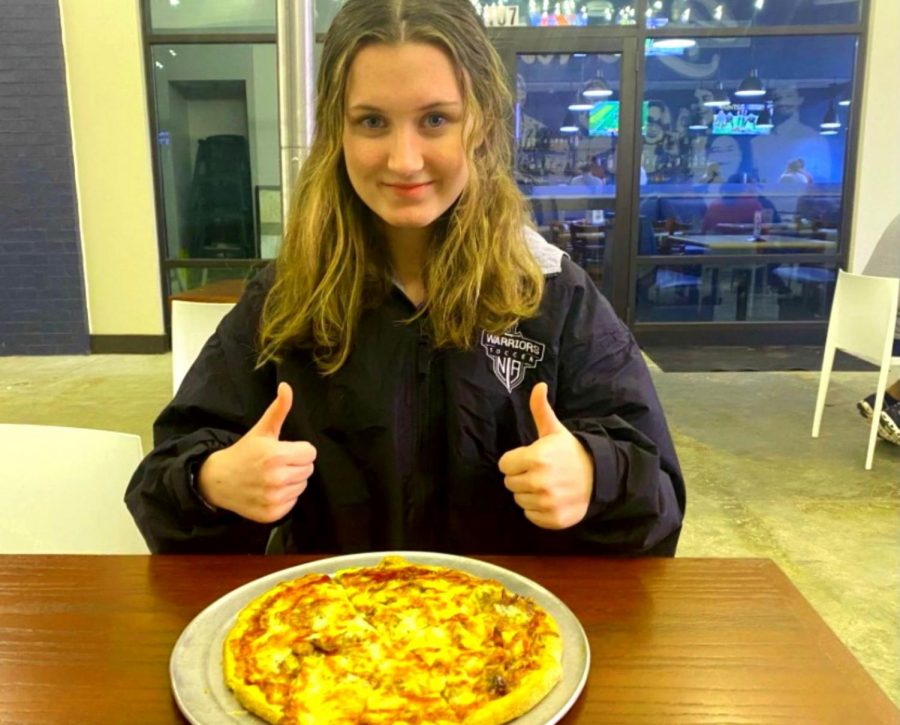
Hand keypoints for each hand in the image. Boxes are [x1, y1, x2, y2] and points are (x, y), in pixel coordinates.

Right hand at [197, 382, 316, 522]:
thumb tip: (286, 386)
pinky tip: (269, 490)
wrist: (218, 480)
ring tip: (273, 476)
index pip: (311, 453)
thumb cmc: (244, 452)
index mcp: (276, 456)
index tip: (284, 450)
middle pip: (309, 469)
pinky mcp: (272, 514)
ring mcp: (274, 498)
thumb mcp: (262, 430)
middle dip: (296, 464)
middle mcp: (276, 479)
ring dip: (292, 481)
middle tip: (277, 463)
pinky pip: (293, 502)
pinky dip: (285, 497)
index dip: (299, 450)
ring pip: (302, 485)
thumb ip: (278, 409)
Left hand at [498, 382, 592, 529]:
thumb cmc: (571, 452)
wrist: (600, 476)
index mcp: (535, 458)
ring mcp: (547, 503)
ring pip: (519, 500)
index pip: (504, 465)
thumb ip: (540, 409)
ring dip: (528, 493)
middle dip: (521, 476)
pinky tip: (551, 498)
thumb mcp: (555, 430)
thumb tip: (538, 385)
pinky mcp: (553, 519)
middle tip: (539, 471)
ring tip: (546, 484)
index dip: (515, 460)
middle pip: (510, 483)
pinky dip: (537, 509)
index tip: (530, 459)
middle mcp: (539, 482)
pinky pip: (530, 516)